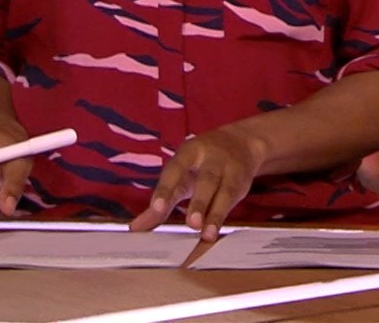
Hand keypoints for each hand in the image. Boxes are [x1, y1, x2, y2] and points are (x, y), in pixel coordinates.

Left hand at [127, 124, 267, 241]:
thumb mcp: (181, 174)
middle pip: (207, 179)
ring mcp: (231, 168)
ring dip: (216, 214)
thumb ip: (162, 199)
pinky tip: (216, 232)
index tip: (157, 208)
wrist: (242, 143)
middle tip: (191, 223)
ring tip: (207, 234)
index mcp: (190, 151)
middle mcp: (212, 157)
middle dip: (199, 202)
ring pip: (225, 191)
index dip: (166, 187)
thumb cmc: (202, 163)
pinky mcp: (243, 181)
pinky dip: (224, 217)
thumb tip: (136, 227)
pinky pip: (234, 200)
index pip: (176, 168)